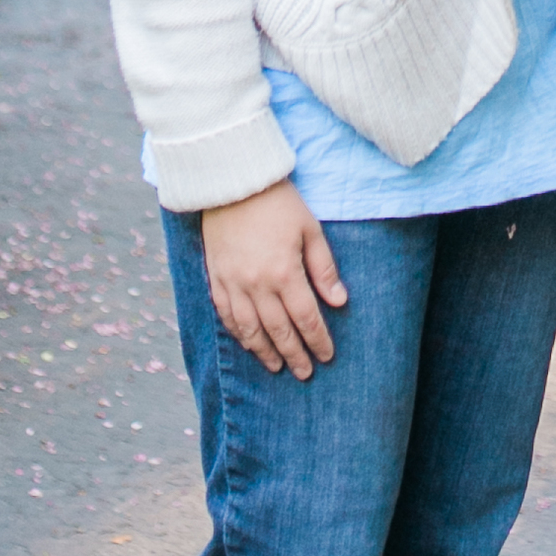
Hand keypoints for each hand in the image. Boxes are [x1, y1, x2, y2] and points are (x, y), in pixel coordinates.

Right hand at [200, 181, 347, 376]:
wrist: (232, 182)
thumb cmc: (278, 203)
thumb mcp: (310, 229)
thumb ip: (323, 268)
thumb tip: (339, 301)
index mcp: (285, 273)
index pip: (305, 318)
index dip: (318, 340)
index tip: (327, 356)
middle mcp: (257, 285)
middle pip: (278, 330)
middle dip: (294, 354)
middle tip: (305, 373)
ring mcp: (233, 283)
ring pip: (250, 329)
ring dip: (265, 352)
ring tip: (277, 367)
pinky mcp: (216, 277)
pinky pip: (226, 315)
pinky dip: (238, 334)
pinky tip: (248, 343)